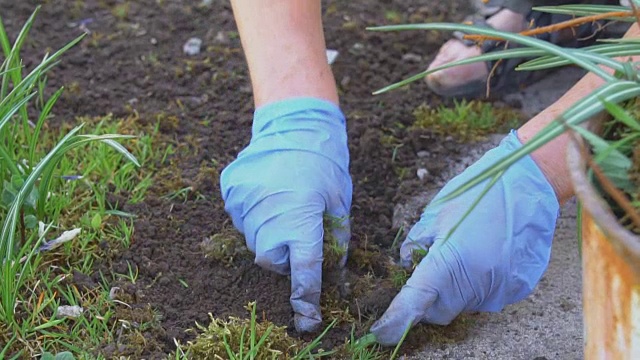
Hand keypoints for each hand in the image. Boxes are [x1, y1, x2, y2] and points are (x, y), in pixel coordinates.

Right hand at [220, 97, 351, 332]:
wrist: (293, 126)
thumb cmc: (324, 164)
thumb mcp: (339, 202)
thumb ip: (336, 240)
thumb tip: (334, 271)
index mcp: (301, 219)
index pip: (303, 270)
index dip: (306, 296)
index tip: (307, 319)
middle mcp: (267, 216)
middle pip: (270, 260)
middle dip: (284, 257)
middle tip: (297, 233)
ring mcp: (244, 204)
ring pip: (254, 240)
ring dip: (269, 234)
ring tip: (283, 205)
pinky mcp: (231, 193)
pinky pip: (242, 219)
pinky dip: (255, 216)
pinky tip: (268, 195)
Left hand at [370, 131, 559, 345]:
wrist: (529, 182)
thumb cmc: (478, 191)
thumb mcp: (436, 213)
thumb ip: (416, 245)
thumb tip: (407, 267)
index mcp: (452, 261)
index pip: (415, 302)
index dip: (395, 320)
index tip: (380, 333)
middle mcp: (478, 283)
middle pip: (439, 311)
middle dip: (426, 299)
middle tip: (429, 267)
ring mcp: (501, 289)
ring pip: (462, 305)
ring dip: (453, 289)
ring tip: (464, 252)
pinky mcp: (517, 289)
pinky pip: (486, 296)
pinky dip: (476, 284)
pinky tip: (483, 254)